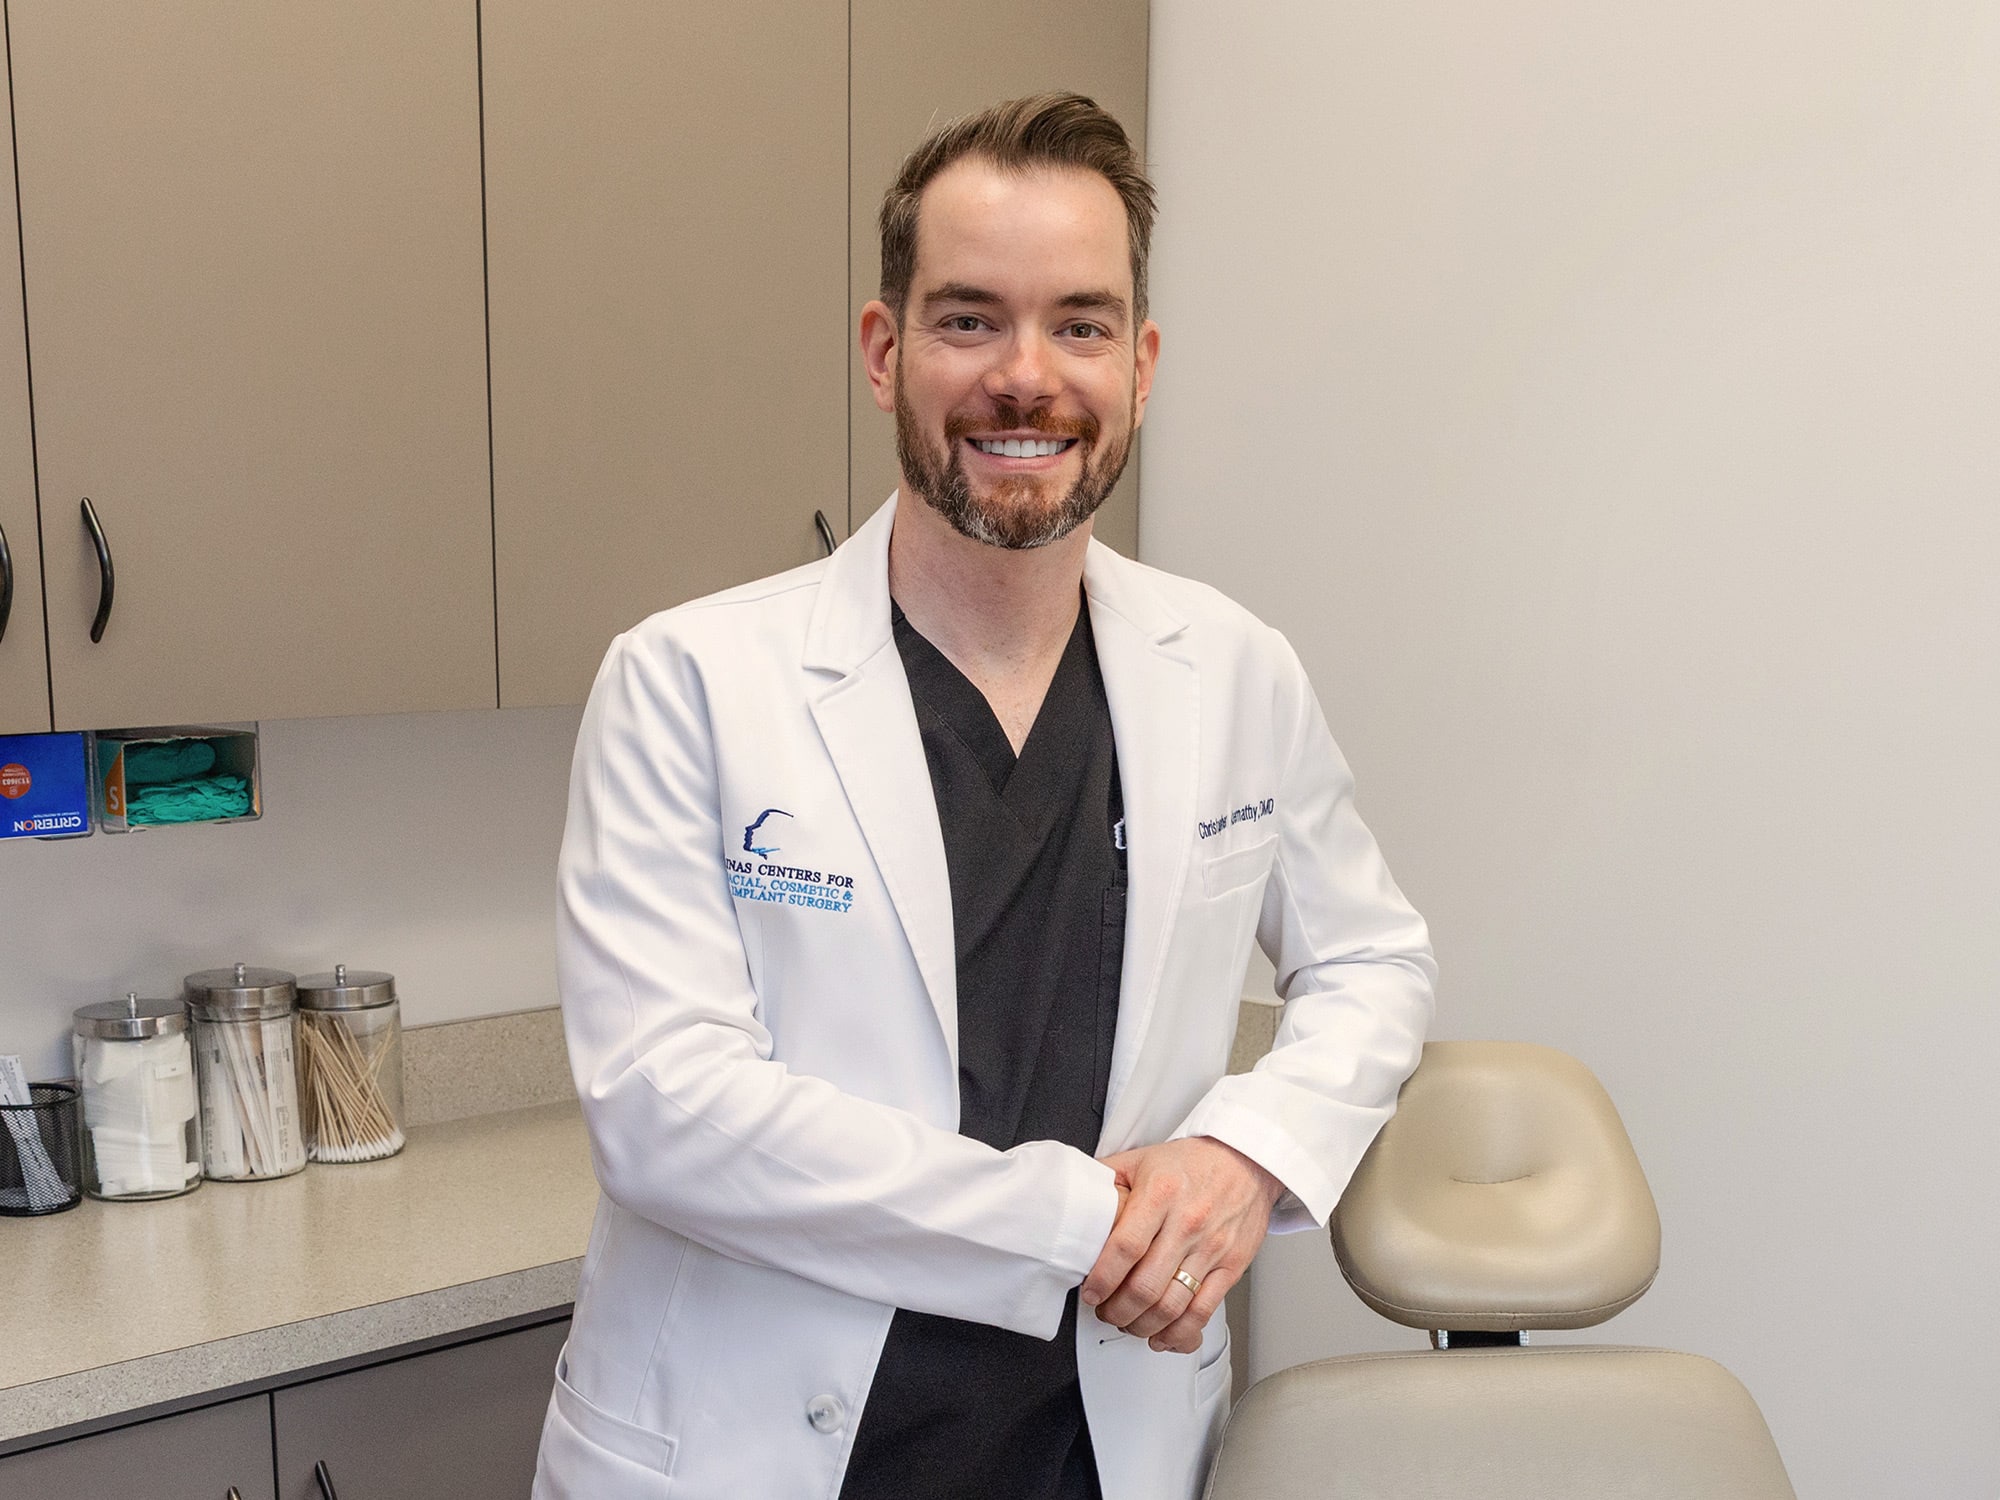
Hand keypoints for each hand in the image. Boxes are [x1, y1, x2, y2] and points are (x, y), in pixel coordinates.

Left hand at [1081, 1137, 1284, 1353]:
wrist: (1246, 1160)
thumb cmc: (1193, 1163)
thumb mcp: (1142, 1158)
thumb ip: (1106, 1178)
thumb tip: (1073, 1196)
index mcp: (1161, 1194)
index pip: (1125, 1247)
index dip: (1103, 1278)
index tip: (1090, 1292)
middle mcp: (1188, 1223)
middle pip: (1146, 1286)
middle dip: (1117, 1310)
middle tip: (1105, 1312)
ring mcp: (1212, 1247)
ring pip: (1172, 1305)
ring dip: (1143, 1325)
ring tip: (1128, 1323)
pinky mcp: (1232, 1266)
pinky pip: (1204, 1311)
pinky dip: (1178, 1333)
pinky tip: (1161, 1336)